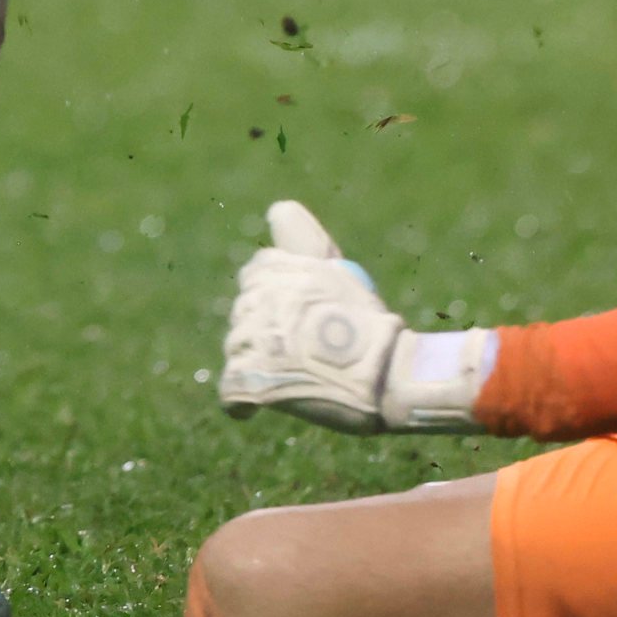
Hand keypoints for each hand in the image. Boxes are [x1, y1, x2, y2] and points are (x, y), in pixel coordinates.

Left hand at [217, 201, 490, 434]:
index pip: (257, 273)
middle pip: (244, 312)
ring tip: (296, 375)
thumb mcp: (336, 269)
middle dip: (265, 328)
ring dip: (259, 363)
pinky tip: (255, 406)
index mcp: (273, 266)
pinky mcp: (250, 379)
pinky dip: (242, 403)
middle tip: (303, 348)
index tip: (300, 311)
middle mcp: (257, 297)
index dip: (277, 293)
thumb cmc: (367, 323)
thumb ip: (302, 239)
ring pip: (239, 350)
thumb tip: (277, 209)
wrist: (385, 373)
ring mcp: (251, 338)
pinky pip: (231, 392)